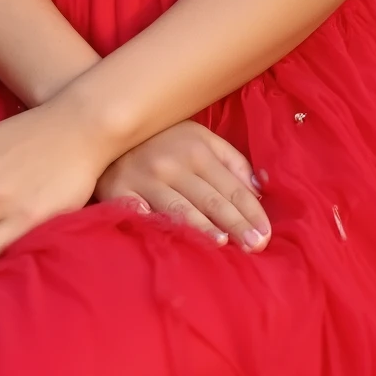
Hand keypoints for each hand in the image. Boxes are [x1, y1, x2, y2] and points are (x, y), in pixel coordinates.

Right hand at [96, 122, 269, 250]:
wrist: (108, 128)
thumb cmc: (163, 138)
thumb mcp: (200, 138)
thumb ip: (232, 162)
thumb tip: (260, 190)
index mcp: (197, 150)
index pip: (232, 187)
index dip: (251, 211)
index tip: (267, 234)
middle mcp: (172, 164)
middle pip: (210, 199)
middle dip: (235, 224)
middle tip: (256, 247)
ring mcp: (143, 178)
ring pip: (178, 208)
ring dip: (200, 226)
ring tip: (221, 243)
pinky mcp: (117, 192)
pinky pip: (137, 212)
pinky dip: (151, 223)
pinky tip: (166, 236)